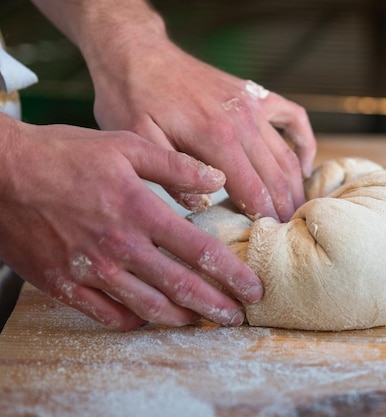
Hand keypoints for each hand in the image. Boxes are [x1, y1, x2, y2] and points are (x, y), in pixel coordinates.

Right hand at [0, 115, 261, 329]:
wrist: (1, 172)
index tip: (252, 288)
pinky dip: (133, 320)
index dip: (232, 274)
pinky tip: (149, 318)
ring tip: (201, 322)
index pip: (200, 252)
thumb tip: (217, 182)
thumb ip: (176, 166)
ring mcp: (91, 270)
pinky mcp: (64, 285)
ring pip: (148, 307)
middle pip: (181, 287)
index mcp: (140, 211)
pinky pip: (107, 315)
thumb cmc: (64, 154)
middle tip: (237, 317)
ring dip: (181, 318)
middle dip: (216, 306)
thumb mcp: (125, 146)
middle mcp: (120, 247)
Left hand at [87, 34, 316, 221]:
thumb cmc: (131, 98)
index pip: (252, 190)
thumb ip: (171, 175)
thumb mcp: (135, 139)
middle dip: (284, 210)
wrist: (137, 52)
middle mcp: (242, 122)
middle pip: (276, 177)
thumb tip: (203, 205)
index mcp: (215, 138)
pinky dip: (304, 143)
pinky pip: (294, 118)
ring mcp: (252, 106)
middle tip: (287, 237)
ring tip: (296, 214)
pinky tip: (303, 165)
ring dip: (294, 187)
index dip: (263, 219)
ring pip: (286, 155)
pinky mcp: (254, 95)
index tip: (269, 243)